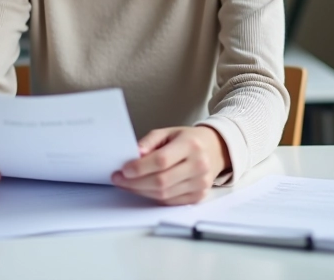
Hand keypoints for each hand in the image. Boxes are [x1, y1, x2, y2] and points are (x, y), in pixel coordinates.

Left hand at [111, 126, 229, 204]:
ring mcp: (200, 183)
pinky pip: (170, 201)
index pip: (161, 160)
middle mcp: (199, 165)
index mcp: (191, 145)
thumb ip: (149, 142)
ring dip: (141, 191)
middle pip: (161, 180)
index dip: (140, 167)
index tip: (123, 169)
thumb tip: (134, 156)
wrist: (214, 150)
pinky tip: (143, 190)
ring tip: (127, 184)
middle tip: (119, 179)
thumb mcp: (168, 132)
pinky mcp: (199, 196)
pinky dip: (153, 197)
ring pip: (164, 194)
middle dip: (135, 183)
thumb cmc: (188, 140)